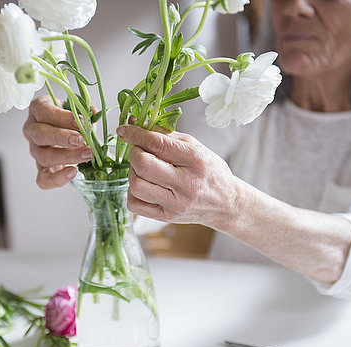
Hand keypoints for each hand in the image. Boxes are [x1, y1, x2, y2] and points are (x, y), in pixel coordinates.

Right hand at [22, 95, 93, 188]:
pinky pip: (43, 179)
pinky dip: (57, 179)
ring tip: (86, 155)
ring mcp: (35, 151)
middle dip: (61, 137)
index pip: (44, 112)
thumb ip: (85, 112)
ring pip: (43, 156)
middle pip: (40, 134)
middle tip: (81, 140)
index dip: (62, 117)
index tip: (81, 122)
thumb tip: (92, 113)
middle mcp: (32, 130)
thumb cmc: (70, 121)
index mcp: (38, 109)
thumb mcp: (77, 111)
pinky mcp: (40, 169)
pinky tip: (73, 172)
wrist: (69, 138)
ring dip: (67, 157)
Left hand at [117, 123, 244, 229]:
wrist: (226, 204)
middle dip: (134, 153)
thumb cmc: (210, 172)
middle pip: (142, 165)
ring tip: (144, 170)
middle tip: (139, 151)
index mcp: (195, 160)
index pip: (156, 144)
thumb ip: (166, 135)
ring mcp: (176, 203)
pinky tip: (145, 185)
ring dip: (133, 173)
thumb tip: (136, 124)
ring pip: (136, 185)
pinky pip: (134, 204)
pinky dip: (133, 191)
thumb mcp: (195, 147)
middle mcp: (186, 184)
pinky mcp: (167, 217)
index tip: (125, 129)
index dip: (135, 134)